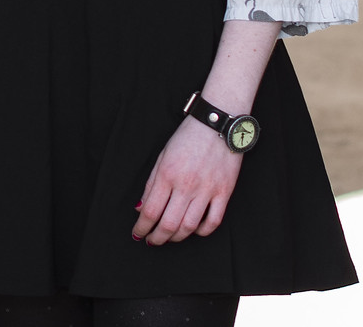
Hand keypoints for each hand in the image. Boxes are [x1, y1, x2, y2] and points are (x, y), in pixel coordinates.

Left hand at [131, 113, 240, 244]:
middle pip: (168, 223)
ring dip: (177, 237)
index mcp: (167, 174)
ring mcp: (207, 189)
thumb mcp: (163, 156)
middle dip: (157, 237)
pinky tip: (193, 230)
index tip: (138, 233)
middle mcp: (186, 184)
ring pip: (189, 226)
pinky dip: (202, 231)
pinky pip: (213, 221)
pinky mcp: (224, 192)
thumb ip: (151, 183)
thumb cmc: (187, 137)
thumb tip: (141, 208)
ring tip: (170, 238)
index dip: (142, 227)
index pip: (150, 210)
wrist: (217, 122)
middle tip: (152, 241)